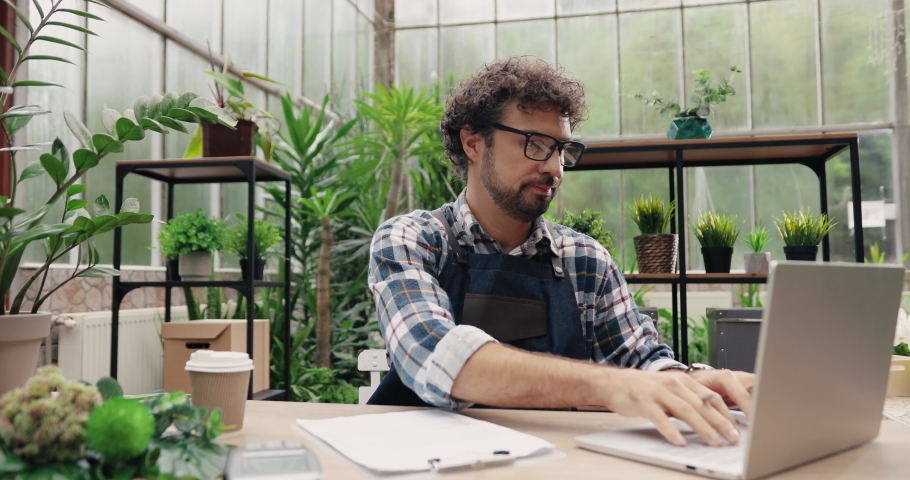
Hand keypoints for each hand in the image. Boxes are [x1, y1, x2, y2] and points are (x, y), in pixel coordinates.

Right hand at [595, 368, 746, 446]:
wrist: (614, 382)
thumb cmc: (644, 390)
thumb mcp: (670, 392)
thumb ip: (689, 402)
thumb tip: (713, 421)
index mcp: (684, 381)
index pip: (712, 397)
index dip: (727, 414)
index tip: (737, 430)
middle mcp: (674, 384)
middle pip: (702, 405)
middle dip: (720, 423)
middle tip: (733, 439)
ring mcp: (659, 392)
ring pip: (686, 411)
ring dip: (702, 428)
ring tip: (713, 442)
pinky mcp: (643, 401)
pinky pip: (660, 418)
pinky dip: (671, 431)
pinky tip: (679, 442)